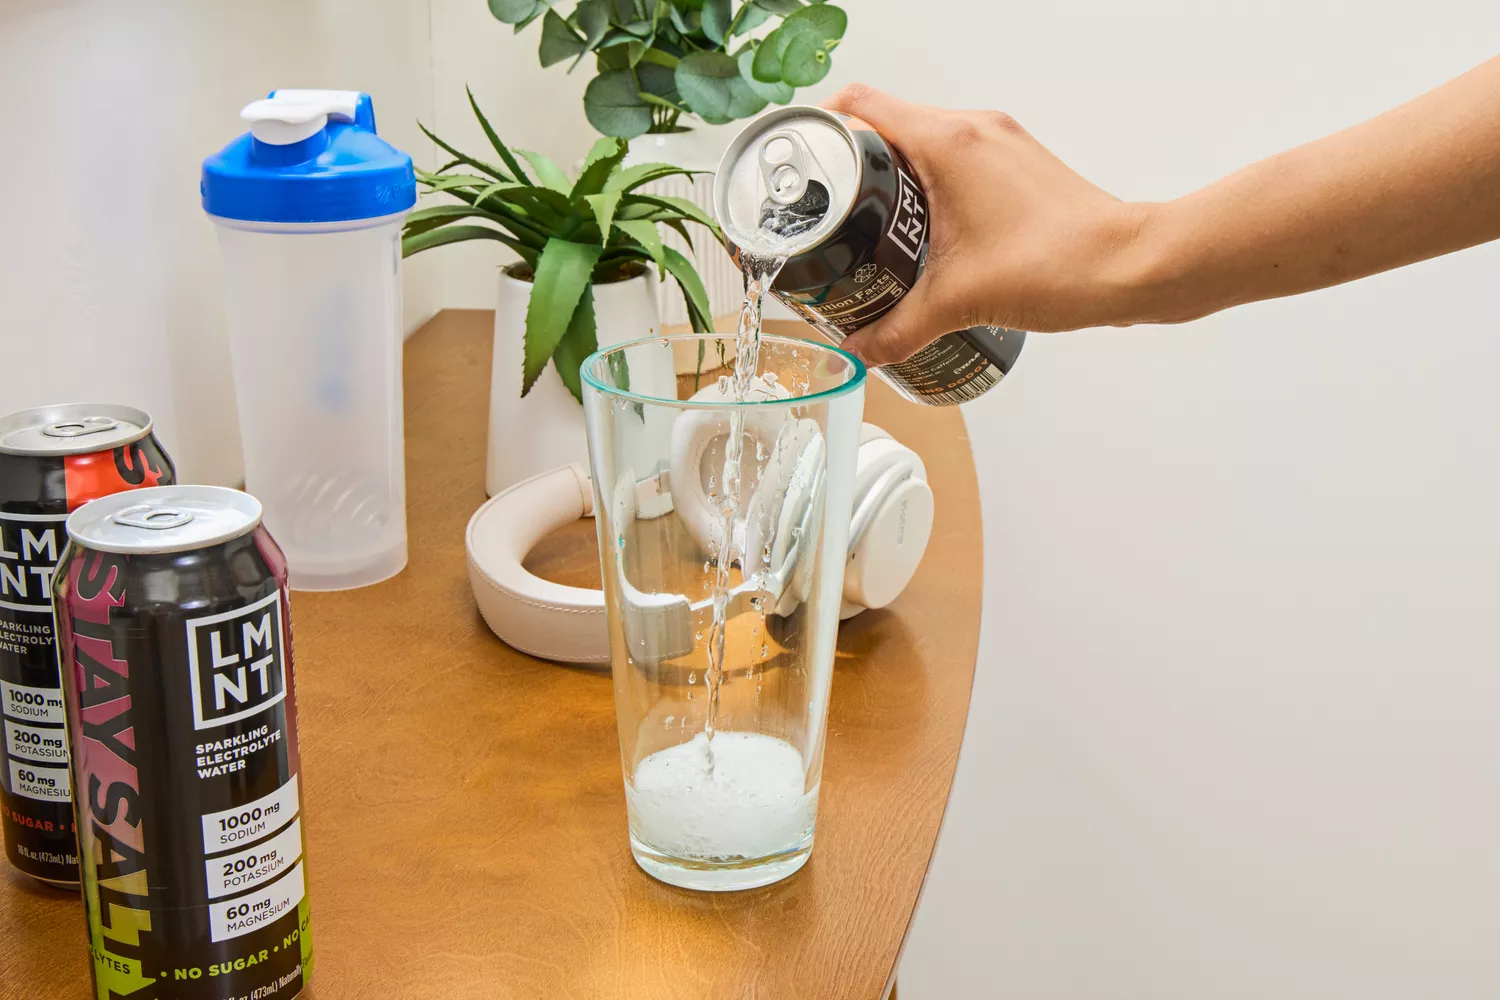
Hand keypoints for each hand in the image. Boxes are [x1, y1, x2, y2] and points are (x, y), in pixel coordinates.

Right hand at [820, 85, 1153, 365]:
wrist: (1129, 269)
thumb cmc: (1061, 266)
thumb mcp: (958, 302)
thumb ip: (897, 329)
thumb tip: (860, 349)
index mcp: (948, 142)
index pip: (859, 104)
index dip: (819, 128)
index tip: (800, 166)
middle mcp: (973, 129)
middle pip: (886, 120)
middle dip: (851, 163)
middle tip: (829, 210)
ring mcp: (999, 142)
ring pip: (921, 138)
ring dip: (891, 174)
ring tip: (869, 226)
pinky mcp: (1016, 162)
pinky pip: (954, 156)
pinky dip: (927, 184)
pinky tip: (922, 233)